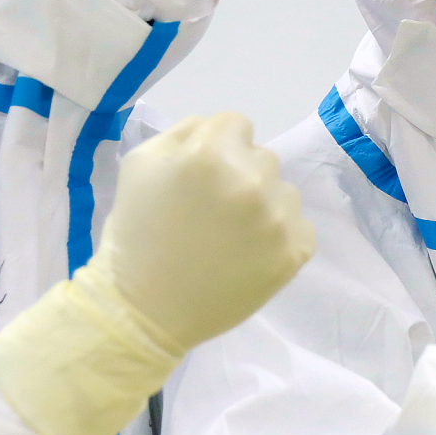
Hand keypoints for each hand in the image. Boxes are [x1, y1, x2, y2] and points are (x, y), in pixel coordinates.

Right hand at [95, 113, 315, 350]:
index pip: (236, 124)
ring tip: (229, 236)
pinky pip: (299, 227)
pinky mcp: (294, 253)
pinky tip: (249, 253)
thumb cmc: (136, 235)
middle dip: (240, 174)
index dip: (216, 147)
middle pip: (262, 157)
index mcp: (211, 154)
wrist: (145, 310)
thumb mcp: (140, 164)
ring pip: (283, 192)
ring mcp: (278, 219)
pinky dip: (280, 237)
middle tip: (211, 211)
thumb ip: (184, 133)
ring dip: (263, 205)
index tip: (201, 176)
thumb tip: (217, 129)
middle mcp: (252, 180)